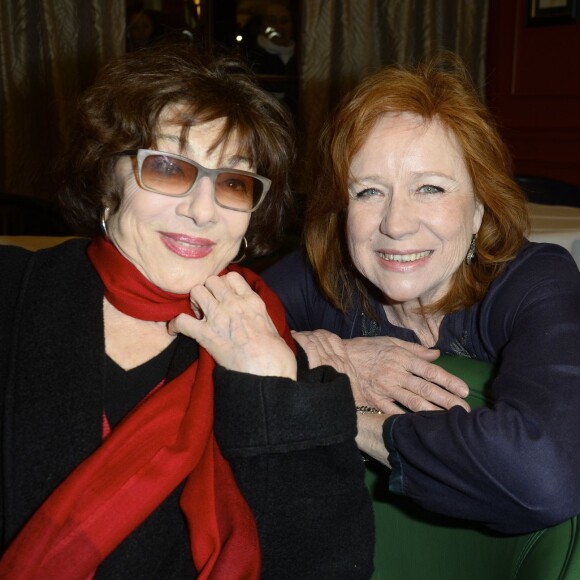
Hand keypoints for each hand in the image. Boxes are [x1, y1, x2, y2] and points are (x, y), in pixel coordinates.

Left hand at [168, 272, 296, 379]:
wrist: (268, 372)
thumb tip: (259, 318)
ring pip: (196, 292)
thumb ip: (261, 316)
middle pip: (212, 280)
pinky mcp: (206, 335)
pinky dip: (175, 325)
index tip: (222, 294)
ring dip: (194, 302)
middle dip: (207, 290)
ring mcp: (219, 317)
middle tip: (208, 305)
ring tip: (197, 314)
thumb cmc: (276, 355)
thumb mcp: (273, 326)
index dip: (224, 284)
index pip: (232, 276)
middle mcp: (234, 303)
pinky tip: (175, 330)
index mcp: (252, 300)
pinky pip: (181, 320)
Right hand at [293, 331, 468, 413]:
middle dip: (447, 400)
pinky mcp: (374, 400)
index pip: (430, 370)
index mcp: (401, 357)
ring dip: (433, 412)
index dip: (448, 380)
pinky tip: (421, 427)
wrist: (337, 359)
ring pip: (413, 402)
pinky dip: (407, 419)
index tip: (463, 390)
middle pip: (426, 389)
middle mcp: (396, 373)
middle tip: (464, 410)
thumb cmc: (365, 348)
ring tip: (449, 420)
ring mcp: (385, 388)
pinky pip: (393, 412)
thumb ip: (414, 349)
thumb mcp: (389, 342)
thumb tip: (436, 354)